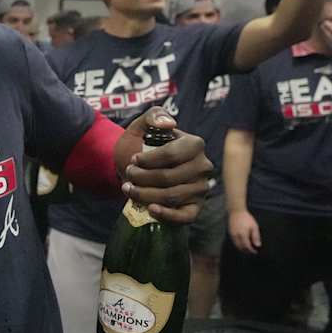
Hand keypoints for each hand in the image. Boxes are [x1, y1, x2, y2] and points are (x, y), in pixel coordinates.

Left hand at [116, 107, 212, 223]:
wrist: (136, 168)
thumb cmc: (141, 145)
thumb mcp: (141, 126)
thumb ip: (153, 116)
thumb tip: (169, 123)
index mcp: (195, 144)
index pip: (170, 155)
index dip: (147, 160)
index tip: (132, 160)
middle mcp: (203, 166)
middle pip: (168, 178)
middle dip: (141, 178)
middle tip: (128, 174)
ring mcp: (201, 188)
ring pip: (171, 196)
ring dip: (145, 194)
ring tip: (129, 189)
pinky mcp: (195, 207)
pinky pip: (185, 216)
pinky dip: (167, 215)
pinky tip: (151, 209)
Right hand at [228, 209, 261, 254]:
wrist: (236, 212)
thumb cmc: (247, 218)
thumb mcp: (254, 226)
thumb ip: (256, 236)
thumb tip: (258, 245)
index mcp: (243, 234)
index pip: (247, 246)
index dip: (251, 250)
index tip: (255, 252)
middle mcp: (236, 236)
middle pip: (240, 247)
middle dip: (246, 251)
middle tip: (251, 252)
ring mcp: (232, 234)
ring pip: (236, 245)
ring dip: (241, 248)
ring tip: (247, 249)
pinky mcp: (230, 233)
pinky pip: (234, 241)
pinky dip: (238, 244)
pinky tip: (242, 243)